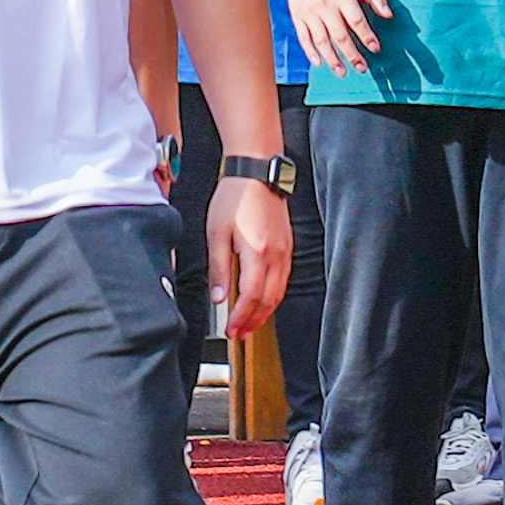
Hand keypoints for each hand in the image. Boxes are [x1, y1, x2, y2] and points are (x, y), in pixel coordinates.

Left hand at [208, 179, 292, 340]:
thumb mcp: (217, 233)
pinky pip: (283, 279)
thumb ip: (219, 269)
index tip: (232, 330)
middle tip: (240, 334)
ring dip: (265, 311)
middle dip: (254, 321)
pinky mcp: (287, 245)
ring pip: (279, 292)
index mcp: (258, 253)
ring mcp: (285, 251)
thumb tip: (219, 298)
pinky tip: (263, 299)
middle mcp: (276, 255)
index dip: (242, 318)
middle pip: (269, 300)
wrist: (256, 170)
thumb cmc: (235, 196)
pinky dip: (274, 295)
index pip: (252, 297)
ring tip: (250, 323)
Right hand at [281, 0, 389, 73]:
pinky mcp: (297, 15)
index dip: (367, 37)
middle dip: (353, 54)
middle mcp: (325, 5)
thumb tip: (389, 16)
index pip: (357, 21)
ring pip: (322, 41)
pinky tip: (320, 63)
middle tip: (363, 68)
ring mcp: (310, 12)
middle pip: (340, 35)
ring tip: (343, 72)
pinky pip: (304, 37)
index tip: (376, 49)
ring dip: (333, 59)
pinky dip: (310, 52)